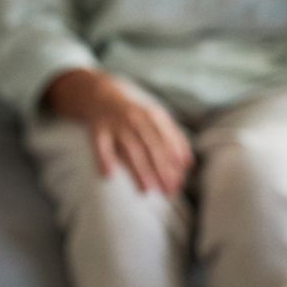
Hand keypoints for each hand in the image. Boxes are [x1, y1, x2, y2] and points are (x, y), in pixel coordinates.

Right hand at [45, 69, 191, 194]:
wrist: (101, 95)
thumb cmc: (135, 114)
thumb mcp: (156, 118)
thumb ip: (173, 138)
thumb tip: (188, 164)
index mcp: (153, 115)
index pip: (167, 140)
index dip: (174, 160)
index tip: (180, 180)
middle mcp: (135, 118)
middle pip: (151, 146)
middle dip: (161, 169)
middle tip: (168, 191)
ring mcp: (115, 124)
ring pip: (129, 149)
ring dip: (139, 170)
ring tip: (147, 190)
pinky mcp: (97, 131)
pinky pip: (100, 146)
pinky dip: (103, 159)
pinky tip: (109, 175)